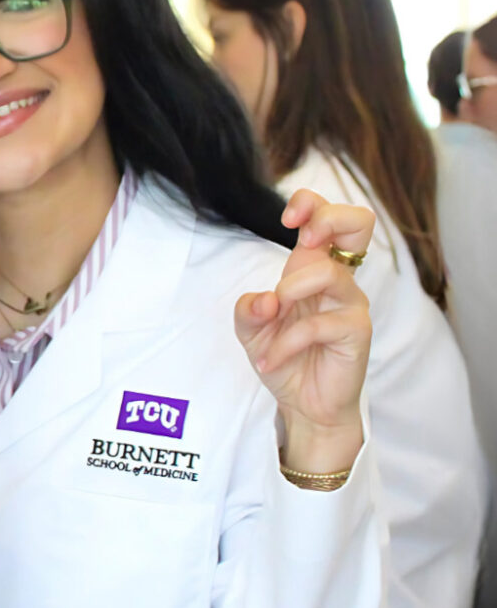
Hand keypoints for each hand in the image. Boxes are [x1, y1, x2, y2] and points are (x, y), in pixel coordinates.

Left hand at [234, 189, 373, 473]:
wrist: (304, 404)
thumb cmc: (283, 357)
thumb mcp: (250, 330)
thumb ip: (247, 309)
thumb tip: (264, 300)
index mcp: (312, 269)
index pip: (328, 217)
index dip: (311, 203)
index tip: (287, 219)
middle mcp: (337, 280)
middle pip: (360, 222)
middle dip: (328, 219)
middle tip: (303, 241)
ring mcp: (350, 304)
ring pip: (329, 273)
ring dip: (289, 292)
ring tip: (270, 322)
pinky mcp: (356, 332)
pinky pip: (319, 324)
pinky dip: (285, 343)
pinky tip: (269, 360)